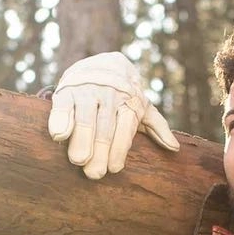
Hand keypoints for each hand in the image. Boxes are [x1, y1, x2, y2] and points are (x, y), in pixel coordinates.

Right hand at [47, 51, 178, 179]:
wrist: (103, 62)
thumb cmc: (125, 94)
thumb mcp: (142, 106)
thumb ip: (156, 127)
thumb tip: (174, 148)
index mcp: (129, 101)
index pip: (125, 127)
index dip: (119, 147)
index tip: (114, 168)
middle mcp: (109, 95)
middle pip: (104, 125)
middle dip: (100, 149)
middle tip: (95, 172)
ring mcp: (87, 91)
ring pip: (85, 116)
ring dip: (81, 138)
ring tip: (78, 160)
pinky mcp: (67, 90)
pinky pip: (63, 105)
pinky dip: (60, 119)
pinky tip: (59, 135)